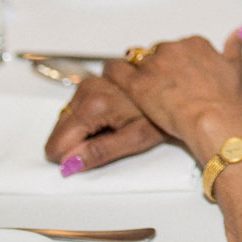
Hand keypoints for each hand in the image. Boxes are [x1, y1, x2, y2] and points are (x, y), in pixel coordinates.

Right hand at [44, 75, 166, 173]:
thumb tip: (68, 164)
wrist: (185, 91)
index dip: (69, 158)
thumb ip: (99, 152)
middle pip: (61, 129)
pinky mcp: (98, 78)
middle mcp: (87, 88)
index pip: (57, 144)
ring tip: (117, 126)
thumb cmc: (163, 116)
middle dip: (78, 140)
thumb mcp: (134, 139)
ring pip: (70, 117)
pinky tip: (116, 115)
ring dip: (85, 127)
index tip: (89, 158)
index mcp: (93, 105)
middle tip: (110, 139)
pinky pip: (81, 104)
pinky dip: (91, 115)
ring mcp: (92, 80)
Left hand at [104, 32, 241, 165]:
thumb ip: (235, 47)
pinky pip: (116, 70)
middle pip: (158, 54)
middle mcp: (173, 48)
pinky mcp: (137, 83)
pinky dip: (112, 72)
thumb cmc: (228, 101)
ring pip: (138, 62)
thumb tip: (240, 31)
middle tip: (166, 91)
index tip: (182, 80)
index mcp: (196, 44)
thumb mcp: (238, 70)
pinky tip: (112, 77)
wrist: (214, 120)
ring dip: (139, 74)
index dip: (179, 66)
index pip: (180, 49)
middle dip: (160, 70)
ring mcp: (154, 64)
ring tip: (145, 93)